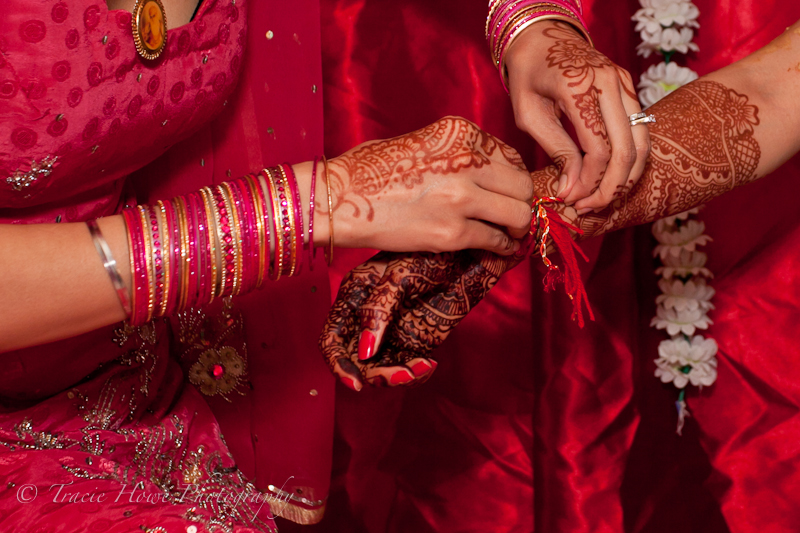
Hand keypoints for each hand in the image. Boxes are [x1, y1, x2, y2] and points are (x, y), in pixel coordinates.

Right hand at [319, 248, 524, 389]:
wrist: (468, 253)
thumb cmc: (431, 253)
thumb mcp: (400, 275)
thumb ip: (378, 310)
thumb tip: (365, 351)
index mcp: (353, 296)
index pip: (332, 338)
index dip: (338, 364)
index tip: (356, 383)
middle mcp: (367, 318)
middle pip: (356, 361)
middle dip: (375, 375)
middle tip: (403, 375)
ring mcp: (390, 332)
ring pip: (381, 369)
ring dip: (397, 377)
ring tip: (421, 369)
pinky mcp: (414, 341)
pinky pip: (406, 368)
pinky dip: (415, 374)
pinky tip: (429, 365)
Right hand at [326, 116, 533, 255]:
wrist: (336, 198)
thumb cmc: (370, 170)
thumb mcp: (421, 142)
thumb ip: (459, 153)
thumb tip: (490, 174)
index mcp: (459, 132)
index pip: (511, 156)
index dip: (513, 178)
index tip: (507, 191)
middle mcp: (466, 161)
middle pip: (522, 185)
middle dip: (520, 202)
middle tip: (511, 215)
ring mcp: (460, 198)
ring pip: (518, 215)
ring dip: (516, 227)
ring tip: (507, 233)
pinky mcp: (450, 233)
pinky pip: (495, 241)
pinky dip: (501, 247)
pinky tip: (496, 248)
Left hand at [504, 21, 650, 212]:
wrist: (541, 37)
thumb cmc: (528, 76)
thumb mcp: (529, 115)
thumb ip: (555, 150)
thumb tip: (572, 189)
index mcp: (580, 87)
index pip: (599, 148)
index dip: (589, 182)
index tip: (572, 200)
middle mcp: (610, 82)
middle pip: (627, 150)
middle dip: (610, 188)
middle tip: (590, 207)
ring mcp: (624, 84)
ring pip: (642, 144)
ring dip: (625, 178)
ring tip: (601, 199)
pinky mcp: (629, 89)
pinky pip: (640, 132)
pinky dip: (630, 161)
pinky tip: (608, 178)